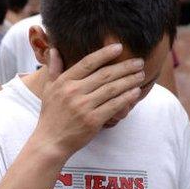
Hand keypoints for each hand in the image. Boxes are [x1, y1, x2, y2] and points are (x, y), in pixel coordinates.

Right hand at [30, 44, 143, 158]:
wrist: (50, 141)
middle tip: (139, 62)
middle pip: (105, 74)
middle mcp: (74, 92)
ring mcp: (83, 106)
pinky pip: (114, 105)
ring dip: (129, 80)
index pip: (88, 62)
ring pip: (112, 89)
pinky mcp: (92, 120)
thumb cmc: (51, 115)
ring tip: (141, 75)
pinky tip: (136, 92)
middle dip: (125, 66)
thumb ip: (54, 69)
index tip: (119, 47)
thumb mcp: (48, 89)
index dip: (104, 53)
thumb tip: (54, 50)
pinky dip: (127, 98)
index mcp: (64, 82)